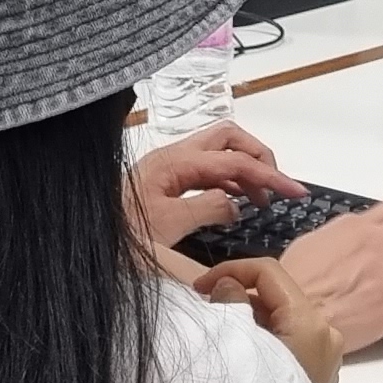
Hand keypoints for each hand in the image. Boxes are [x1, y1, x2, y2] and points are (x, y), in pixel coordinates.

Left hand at [127, 123, 303, 248]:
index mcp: (176, 162)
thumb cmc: (122, 237)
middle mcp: (174, 157)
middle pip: (229, 139)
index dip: (269, 175)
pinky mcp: (166, 182)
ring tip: (261, 200)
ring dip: (245, 170)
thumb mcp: (169, 228)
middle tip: (275, 187)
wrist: (87, 243)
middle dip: (258, 157)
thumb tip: (236, 203)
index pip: (235, 160)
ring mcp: (170, 168)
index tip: (295, 192)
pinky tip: (236, 202)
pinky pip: (207, 172)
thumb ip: (208, 209)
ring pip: (219, 154)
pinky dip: (228, 182)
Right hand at [195, 257, 343, 382]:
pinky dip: (263, 339)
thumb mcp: (241, 349)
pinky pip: (288, 341)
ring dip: (249, 320)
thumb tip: (228, 286)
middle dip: (238, 298)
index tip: (198, 288)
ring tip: (218, 339)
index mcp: (310, 321)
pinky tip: (240, 358)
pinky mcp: (319, 374)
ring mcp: (326, 355)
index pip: (269, 272)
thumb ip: (232, 307)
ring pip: (282, 319)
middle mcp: (326, 333)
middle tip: (204, 315)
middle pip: (277, 296)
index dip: (230, 270)